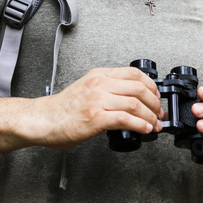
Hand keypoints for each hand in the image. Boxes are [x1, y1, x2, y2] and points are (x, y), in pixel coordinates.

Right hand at [32, 67, 162, 149]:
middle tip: (158, 113)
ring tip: (155, 124)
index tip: (156, 95)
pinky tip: (145, 129)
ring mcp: (97, 100)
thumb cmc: (63, 109)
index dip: (151, 85)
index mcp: (98, 75)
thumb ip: (106, 88)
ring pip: (134, 104)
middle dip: (154, 102)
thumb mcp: (87, 88)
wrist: (43, 120)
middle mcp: (99, 85)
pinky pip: (125, 119)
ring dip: (150, 116)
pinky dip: (140, 125)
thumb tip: (130, 98)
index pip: (133, 73)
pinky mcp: (95, 118)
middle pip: (138, 88)